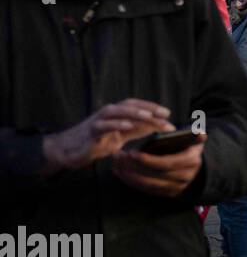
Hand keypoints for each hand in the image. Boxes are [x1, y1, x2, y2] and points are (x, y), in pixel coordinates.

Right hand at [42, 99, 173, 174]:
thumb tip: (158, 126)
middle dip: (148, 109)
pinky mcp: (91, 131)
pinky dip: (116, 124)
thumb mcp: (121, 136)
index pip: (136, 105)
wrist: (68, 151)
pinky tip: (128, 126)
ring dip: (134, 112)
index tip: (168, 113)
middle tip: (165, 115)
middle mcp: (108, 113)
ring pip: (117, 112)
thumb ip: (137, 130)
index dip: (152, 106)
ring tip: (149, 115)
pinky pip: (104, 125)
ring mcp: (98, 120)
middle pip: (130, 107)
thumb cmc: (96, 142)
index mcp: (117, 114)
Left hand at [112, 136, 206, 196]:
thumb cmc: (189, 148)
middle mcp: (184, 177)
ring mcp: (175, 187)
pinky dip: (131, 182)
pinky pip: (146, 190)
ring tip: (116, 164)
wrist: (196, 168)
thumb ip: (196, 135)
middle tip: (118, 157)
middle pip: (154, 175)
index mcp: (191, 161)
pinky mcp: (166, 193)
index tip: (131, 153)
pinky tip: (120, 173)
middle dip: (134, 167)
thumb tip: (199, 132)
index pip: (166, 163)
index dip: (148, 160)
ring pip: (148, 184)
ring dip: (129, 175)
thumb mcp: (195, 140)